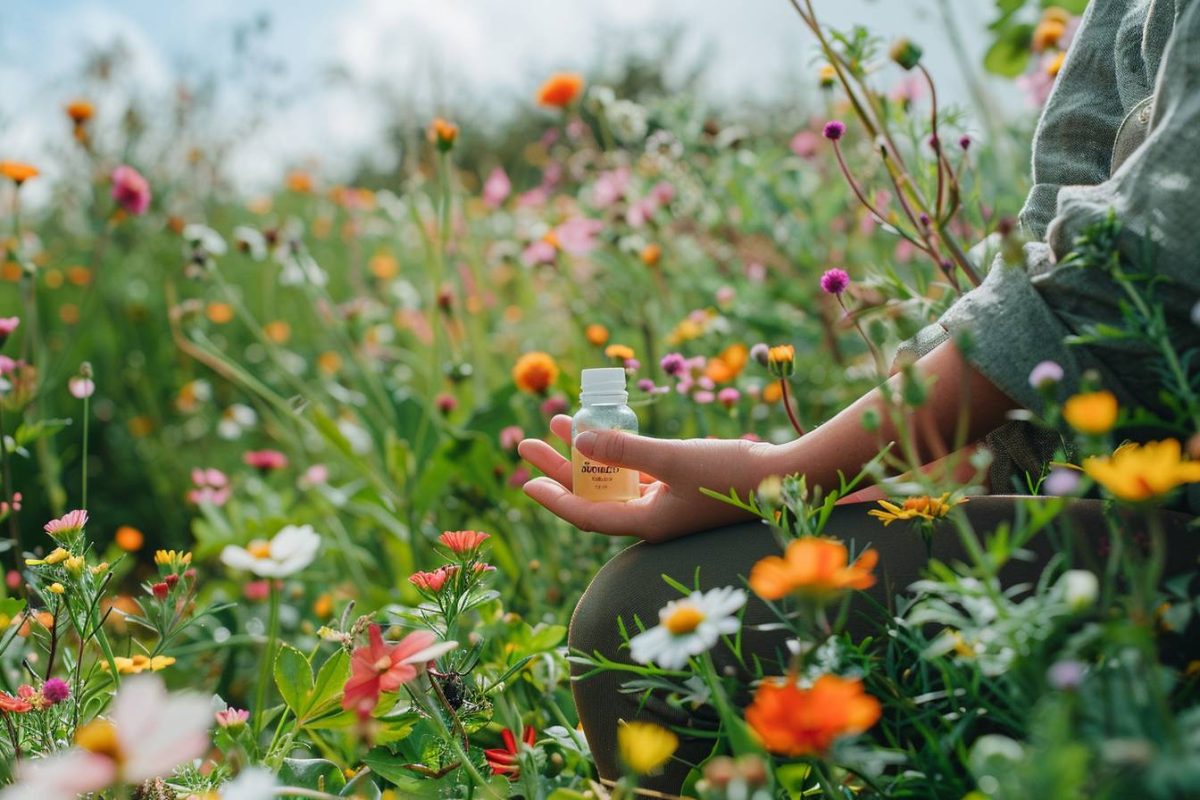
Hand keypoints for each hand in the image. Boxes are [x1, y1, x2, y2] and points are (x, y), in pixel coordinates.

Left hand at [517, 415, 780, 541]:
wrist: (790, 477)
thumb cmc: (732, 472)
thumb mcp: (674, 458)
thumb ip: (626, 449)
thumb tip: (580, 440)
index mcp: (648, 524)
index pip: (587, 516)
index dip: (554, 499)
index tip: (527, 481)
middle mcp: (653, 518)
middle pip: (593, 495)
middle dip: (560, 468)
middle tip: (527, 443)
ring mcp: (667, 504)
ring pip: (613, 480)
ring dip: (587, 454)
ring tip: (558, 425)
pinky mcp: (681, 487)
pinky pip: (637, 471)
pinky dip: (618, 452)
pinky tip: (602, 428)